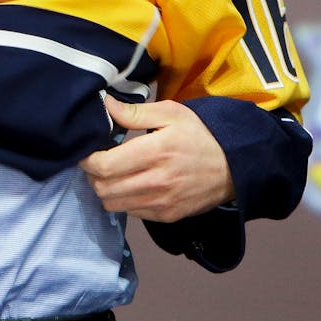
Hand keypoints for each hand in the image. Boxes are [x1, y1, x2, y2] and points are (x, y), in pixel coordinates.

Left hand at [78, 96, 234, 222]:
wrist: (234, 167)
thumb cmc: (199, 135)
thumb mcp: (171, 113)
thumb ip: (135, 112)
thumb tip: (105, 105)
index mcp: (155, 152)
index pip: (105, 166)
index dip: (87, 160)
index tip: (87, 152)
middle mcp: (157, 181)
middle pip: (103, 188)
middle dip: (92, 175)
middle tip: (97, 162)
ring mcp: (162, 202)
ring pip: (112, 204)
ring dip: (105, 190)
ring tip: (111, 175)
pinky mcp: (167, 216)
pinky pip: (130, 213)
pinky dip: (123, 201)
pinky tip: (130, 186)